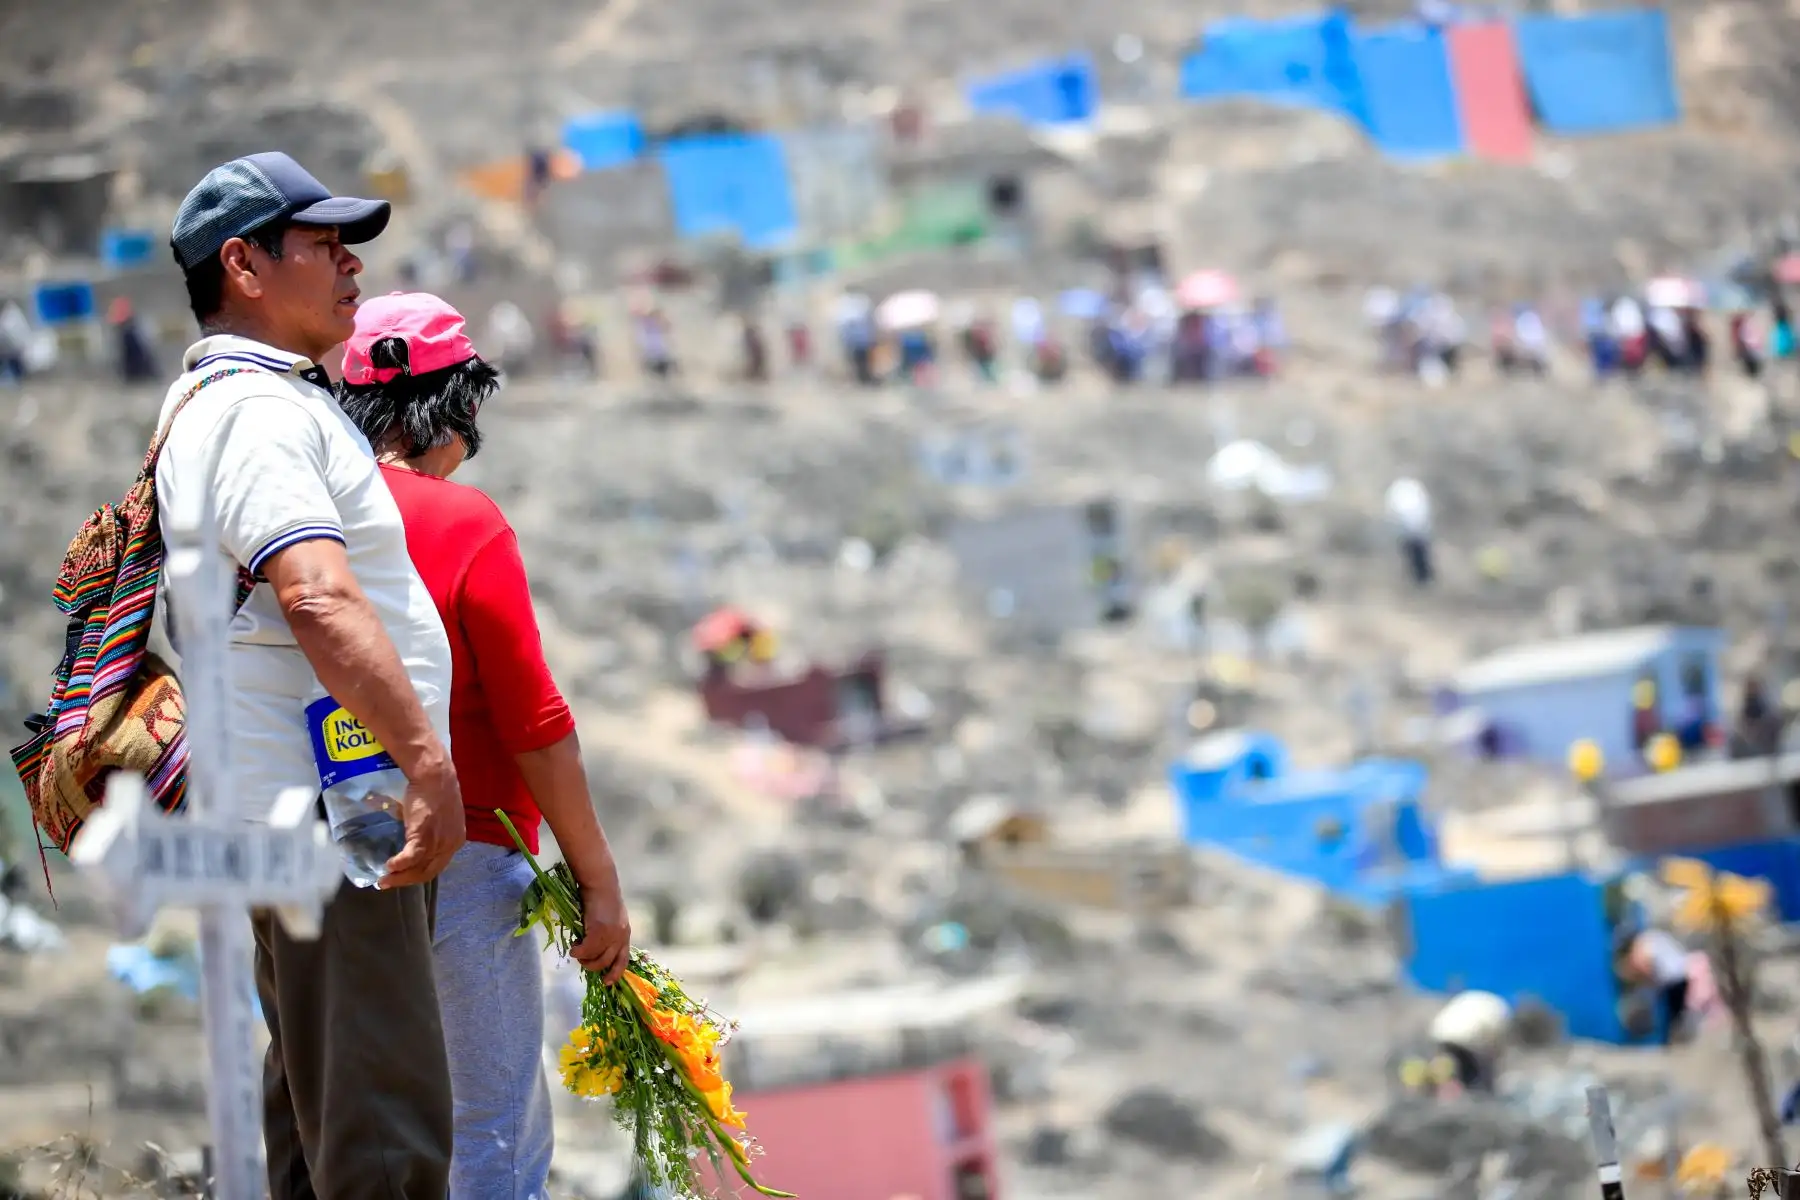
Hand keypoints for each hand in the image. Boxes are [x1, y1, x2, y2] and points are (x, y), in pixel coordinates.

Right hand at [380, 758, 465, 888]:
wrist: (434, 775)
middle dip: (406, 880)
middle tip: (389, 882)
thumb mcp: (437, 815)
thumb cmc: (434, 789)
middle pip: (428, 872)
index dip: (419, 873)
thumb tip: (408, 833)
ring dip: (399, 877)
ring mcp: (438, 843)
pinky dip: (398, 865)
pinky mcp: (424, 837)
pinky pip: (410, 858)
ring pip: (418, 869)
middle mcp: (450, 845)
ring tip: (384, 879)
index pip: (437, 865)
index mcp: (455, 840)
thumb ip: (428, 829)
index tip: (404, 875)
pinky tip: (388, 866)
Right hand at [570, 865, 630, 983]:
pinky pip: (586, 950)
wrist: (600, 882)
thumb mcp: (609, 918)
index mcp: (625, 933)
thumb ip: (606, 933)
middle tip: (581, 958)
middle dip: (592, 966)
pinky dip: (577, 952)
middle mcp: (622, 937)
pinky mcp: (600, 932)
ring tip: (576, 950)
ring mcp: (612, 935)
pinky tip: (573, 946)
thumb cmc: (600, 897)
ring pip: (596, 959)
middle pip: (606, 963)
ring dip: (583, 959)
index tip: (606, 982)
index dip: (615, 973)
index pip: (623, 960)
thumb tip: (592, 950)